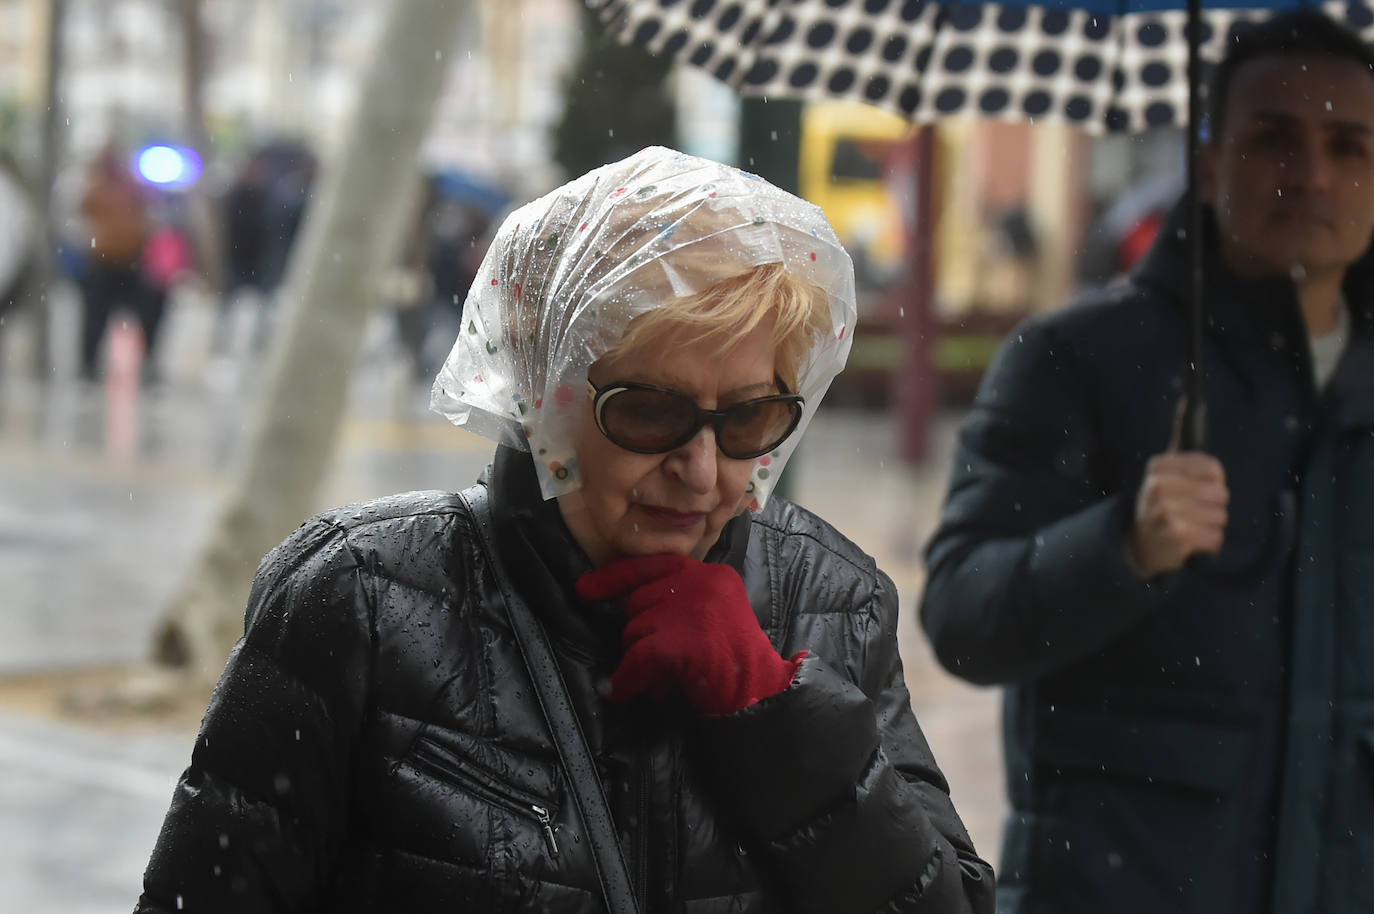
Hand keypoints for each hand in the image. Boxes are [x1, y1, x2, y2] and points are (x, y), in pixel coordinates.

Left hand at [576, 554, 803, 715]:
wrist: (760, 692)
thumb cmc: (736, 661)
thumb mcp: (712, 616)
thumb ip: (678, 604)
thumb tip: (629, 613)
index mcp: (709, 574)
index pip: (651, 565)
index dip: (614, 577)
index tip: (585, 588)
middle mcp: (700, 583)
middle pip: (639, 603)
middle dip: (639, 636)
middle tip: (656, 662)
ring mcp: (691, 609)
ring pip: (635, 630)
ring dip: (639, 659)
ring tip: (662, 678)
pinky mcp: (682, 639)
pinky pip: (638, 658)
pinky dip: (629, 678)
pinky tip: (625, 691)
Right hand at [1128, 404, 1228, 576]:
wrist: (1140, 544)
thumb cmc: (1162, 501)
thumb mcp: (1166, 467)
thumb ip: (1179, 433)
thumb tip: (1187, 396)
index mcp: (1159, 466)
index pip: (1214, 469)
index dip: (1214, 481)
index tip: (1198, 488)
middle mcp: (1158, 486)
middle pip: (1220, 494)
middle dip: (1214, 506)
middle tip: (1193, 511)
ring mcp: (1165, 512)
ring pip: (1220, 517)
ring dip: (1212, 526)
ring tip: (1192, 526)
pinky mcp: (1175, 537)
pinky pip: (1215, 538)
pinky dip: (1209, 543)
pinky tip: (1192, 542)